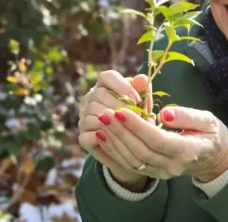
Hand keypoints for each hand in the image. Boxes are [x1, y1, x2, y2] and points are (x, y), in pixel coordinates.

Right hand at [77, 70, 151, 190]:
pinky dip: (103, 136)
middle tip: (134, 116)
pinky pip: (88, 133)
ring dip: (112, 121)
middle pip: (98, 94)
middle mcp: (90, 99)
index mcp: (105, 87)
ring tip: (128, 127)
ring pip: (92, 112)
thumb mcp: (144, 108)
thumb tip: (142, 78)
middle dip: (119, 105)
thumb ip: (143, 93)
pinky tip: (116, 138)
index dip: (121, 86)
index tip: (136, 99)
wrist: (132, 149)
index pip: (107, 77)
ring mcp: (84, 117)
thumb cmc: (138, 122)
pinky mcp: (83, 136)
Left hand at [100, 105, 227, 182]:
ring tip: (101, 122)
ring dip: (114, 142)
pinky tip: (104, 137)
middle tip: (105, 114)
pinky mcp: (154, 174)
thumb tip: (164, 114)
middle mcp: (174, 166)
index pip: (158, 140)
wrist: (213, 157)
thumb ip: (187, 116)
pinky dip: (114, 152)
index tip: (121, 110)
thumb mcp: (207, 119)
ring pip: (133, 161)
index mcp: (189, 151)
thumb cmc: (210, 133)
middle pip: (141, 152)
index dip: (138, 127)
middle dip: (121, 133)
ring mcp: (163, 173)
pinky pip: (130, 165)